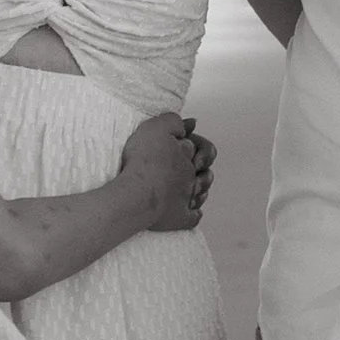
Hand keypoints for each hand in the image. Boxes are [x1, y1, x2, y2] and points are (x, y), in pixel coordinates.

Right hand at [121, 111, 215, 235]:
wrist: (137, 192)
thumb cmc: (142, 161)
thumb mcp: (155, 128)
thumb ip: (174, 121)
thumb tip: (193, 122)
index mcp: (186, 155)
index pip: (196, 148)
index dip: (190, 147)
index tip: (180, 147)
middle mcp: (190, 176)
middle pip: (202, 170)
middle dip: (199, 169)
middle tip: (191, 167)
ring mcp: (187, 198)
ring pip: (200, 193)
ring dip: (198, 189)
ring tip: (189, 187)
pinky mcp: (181, 218)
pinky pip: (193, 217)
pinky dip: (193, 214)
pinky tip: (190, 211)